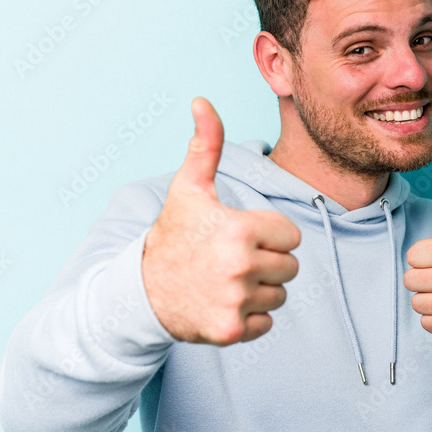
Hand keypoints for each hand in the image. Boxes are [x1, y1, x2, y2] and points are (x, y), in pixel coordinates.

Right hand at [142, 97, 300, 345]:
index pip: (291, 236)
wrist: (140, 291)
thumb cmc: (173, 236)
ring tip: (227, 281)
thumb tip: (202, 101)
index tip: (241, 236)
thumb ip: (206, 145)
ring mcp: (236, 301)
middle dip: (268, 263)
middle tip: (232, 260)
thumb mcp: (189, 188)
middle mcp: (240, 266)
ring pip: (280, 295)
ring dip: (260, 291)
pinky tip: (224, 303)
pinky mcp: (231, 331)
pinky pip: (267, 323)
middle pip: (290, 267)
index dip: (269, 235)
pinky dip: (250, 318)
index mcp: (240, 229)